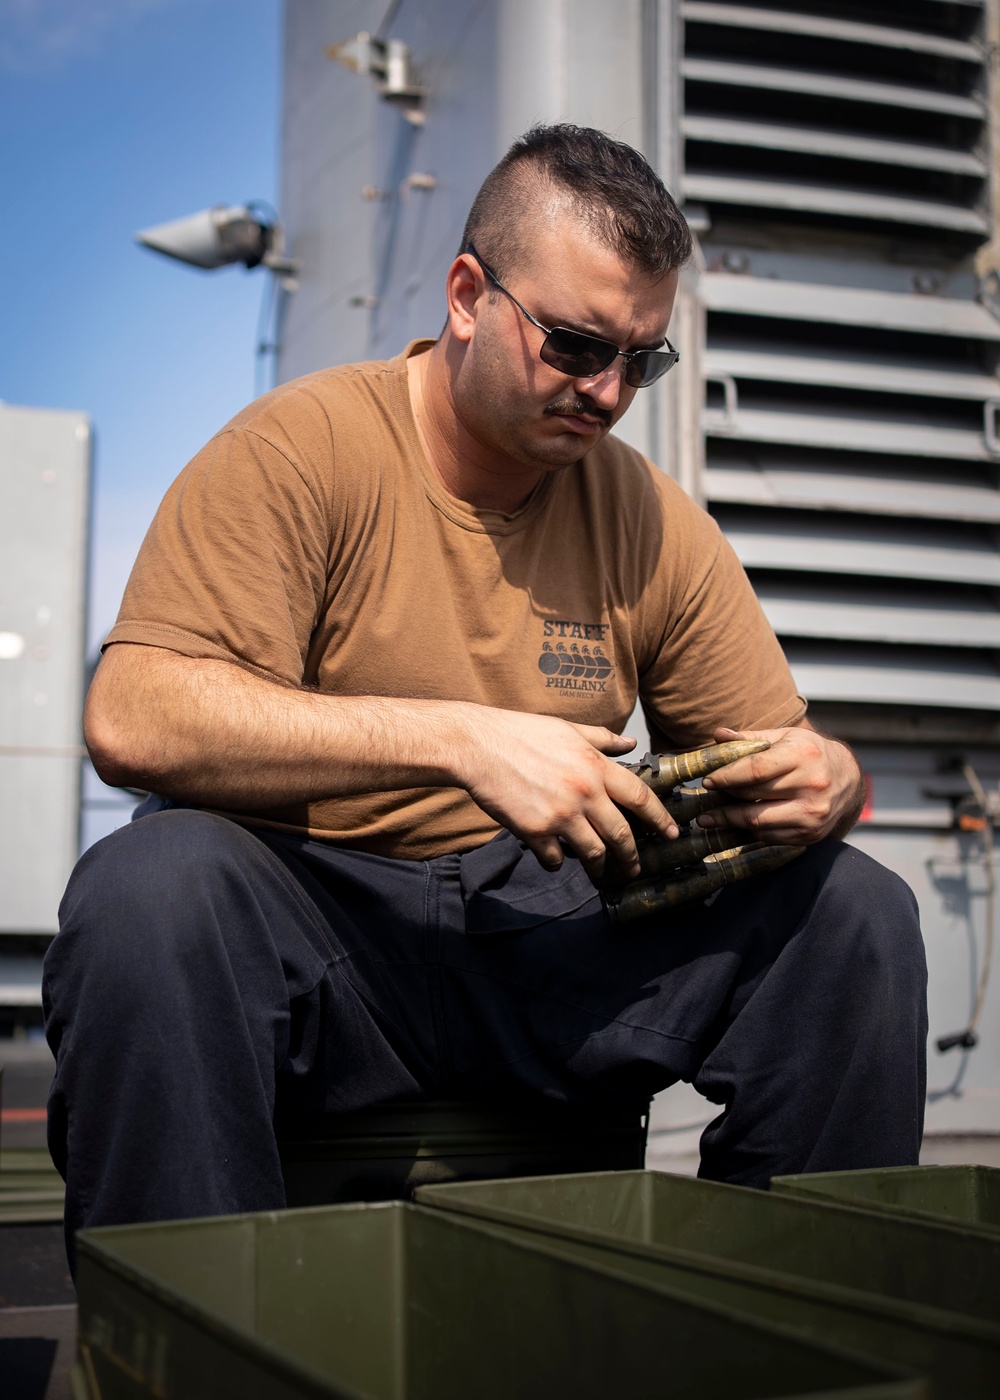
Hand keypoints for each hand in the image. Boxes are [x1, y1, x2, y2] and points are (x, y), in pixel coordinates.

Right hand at [456, 710, 678, 880]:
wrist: (477, 745)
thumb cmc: (522, 733)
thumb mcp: (568, 729)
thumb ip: (602, 739)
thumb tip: (630, 743)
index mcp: (595, 766)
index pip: (640, 797)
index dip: (660, 818)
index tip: (671, 832)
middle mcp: (584, 792)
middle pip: (621, 834)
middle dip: (631, 856)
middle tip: (634, 867)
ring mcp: (561, 814)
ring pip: (594, 852)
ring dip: (598, 865)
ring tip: (599, 870)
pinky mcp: (535, 830)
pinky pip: (555, 858)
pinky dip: (557, 862)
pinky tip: (554, 857)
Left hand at [695, 723, 865, 844]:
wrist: (849, 781)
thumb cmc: (810, 753)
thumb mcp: (785, 737)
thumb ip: (750, 738)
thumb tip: (717, 734)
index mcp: (804, 755)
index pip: (756, 769)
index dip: (727, 776)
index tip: (708, 781)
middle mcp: (812, 786)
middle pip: (754, 796)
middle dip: (725, 798)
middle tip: (704, 798)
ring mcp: (813, 814)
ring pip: (759, 822)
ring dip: (730, 821)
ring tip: (708, 818)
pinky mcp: (811, 835)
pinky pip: (770, 836)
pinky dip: (750, 831)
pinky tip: (736, 825)